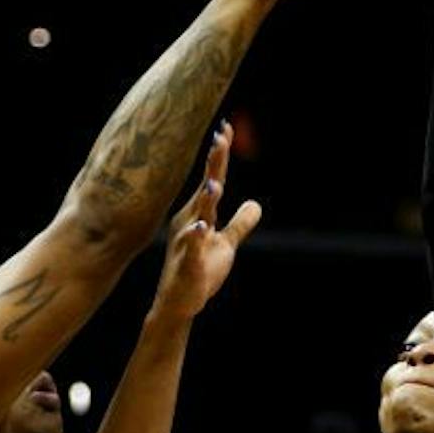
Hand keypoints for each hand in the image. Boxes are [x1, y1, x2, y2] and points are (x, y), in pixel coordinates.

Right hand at [151, 122, 261, 322]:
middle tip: (220, 139)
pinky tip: (202, 227)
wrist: (178, 303)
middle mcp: (191, 222)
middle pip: (205, 189)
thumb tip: (255, 203)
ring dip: (206, 200)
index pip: (212, 179)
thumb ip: (240, 223)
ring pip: (198, 216)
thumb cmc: (200, 270)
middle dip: (213, 165)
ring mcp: (188, 242)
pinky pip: (192, 249)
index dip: (219, 157)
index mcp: (199, 214)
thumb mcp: (226, 244)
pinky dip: (196, 237)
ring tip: (215, 183)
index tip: (226, 129)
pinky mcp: (188, 264)